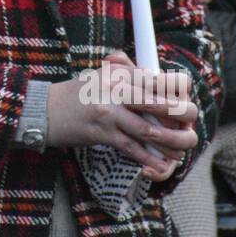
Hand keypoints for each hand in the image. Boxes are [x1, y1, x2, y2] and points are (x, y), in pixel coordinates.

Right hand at [46, 51, 198, 181]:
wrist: (44, 109)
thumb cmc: (75, 94)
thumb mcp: (101, 75)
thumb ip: (126, 71)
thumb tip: (155, 77)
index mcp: (119, 73)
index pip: (158, 80)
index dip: (179, 92)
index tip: (186, 104)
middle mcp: (116, 89)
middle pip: (160, 104)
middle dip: (181, 119)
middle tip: (191, 129)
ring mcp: (109, 112)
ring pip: (148, 129)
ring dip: (170, 143)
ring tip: (181, 150)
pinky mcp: (101, 133)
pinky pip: (131, 147)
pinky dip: (149, 158)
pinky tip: (161, 164)